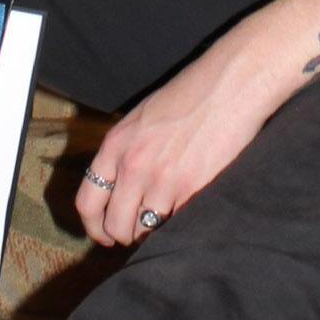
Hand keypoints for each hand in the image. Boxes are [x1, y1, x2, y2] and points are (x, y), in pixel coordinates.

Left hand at [76, 28, 286, 248]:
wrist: (231, 83)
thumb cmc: (192, 94)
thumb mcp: (143, 117)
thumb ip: (126, 151)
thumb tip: (121, 188)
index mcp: (116, 144)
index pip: (88, 202)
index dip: (95, 228)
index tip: (106, 236)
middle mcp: (133, 165)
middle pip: (115, 225)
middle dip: (126, 236)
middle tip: (140, 233)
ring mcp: (162, 180)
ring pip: (146, 231)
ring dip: (155, 232)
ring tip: (167, 220)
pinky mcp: (193, 190)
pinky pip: (177, 224)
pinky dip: (181, 224)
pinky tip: (189, 210)